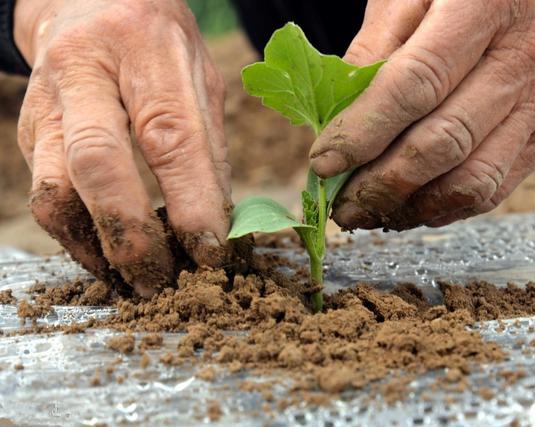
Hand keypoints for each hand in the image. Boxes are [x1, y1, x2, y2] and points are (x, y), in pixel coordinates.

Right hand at [14, 0, 231, 295]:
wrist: (86, 5)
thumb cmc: (157, 46)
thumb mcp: (199, 79)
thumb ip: (206, 149)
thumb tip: (217, 226)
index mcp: (144, 52)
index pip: (170, 137)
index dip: (192, 204)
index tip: (211, 253)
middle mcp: (84, 75)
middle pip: (97, 164)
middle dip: (132, 235)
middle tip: (163, 281)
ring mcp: (47, 106)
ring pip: (55, 191)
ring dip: (97, 248)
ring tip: (137, 280)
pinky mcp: (28, 133)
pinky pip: (46, 198)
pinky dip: (79, 238)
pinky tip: (110, 256)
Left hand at [310, 0, 534, 229]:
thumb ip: (371, 55)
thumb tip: (337, 130)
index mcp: (484, 4)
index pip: (415, 85)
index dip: (364, 131)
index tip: (323, 164)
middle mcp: (526, 55)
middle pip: (444, 143)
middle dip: (382, 184)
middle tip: (342, 206)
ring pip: (472, 181)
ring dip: (411, 208)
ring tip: (369, 212)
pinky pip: (492, 190)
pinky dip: (442, 209)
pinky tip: (407, 207)